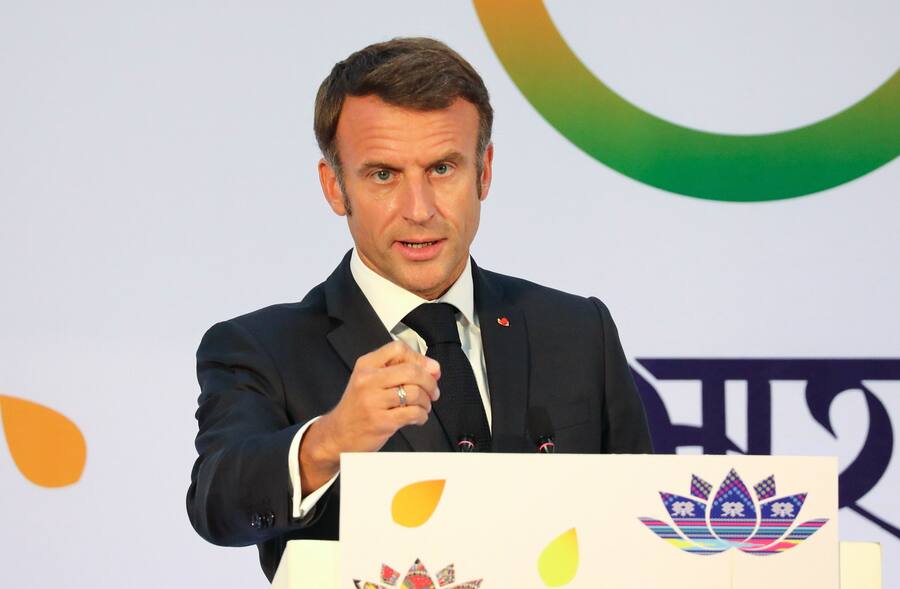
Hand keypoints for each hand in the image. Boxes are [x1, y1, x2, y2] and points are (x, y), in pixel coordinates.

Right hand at [299, 340, 440, 492]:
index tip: (428, 369)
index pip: (398, 349)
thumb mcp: (370, 381)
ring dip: (427, 401)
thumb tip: (433, 368)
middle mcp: (368, 380)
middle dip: (429, 381)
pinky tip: (418, 417)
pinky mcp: (381, 421)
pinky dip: (422, 415)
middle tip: (433, 390)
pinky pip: (413, 413)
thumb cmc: (358, 407)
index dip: (419, 358)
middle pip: (411, 370)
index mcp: (366, 365)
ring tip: (423, 406)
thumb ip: (399, 371)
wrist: (338, 434)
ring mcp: (373, 401)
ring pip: (415, 393)